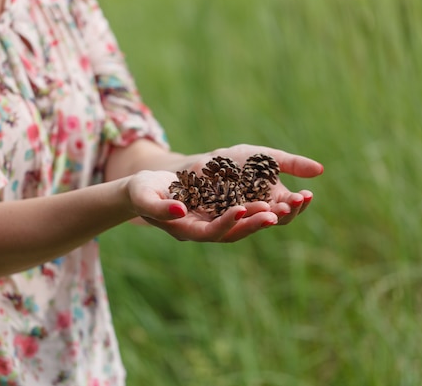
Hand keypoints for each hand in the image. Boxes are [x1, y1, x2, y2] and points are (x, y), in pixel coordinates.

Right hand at [125, 170, 279, 242]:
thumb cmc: (140, 192)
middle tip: (274, 214)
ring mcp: (211, 219)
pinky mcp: (217, 208)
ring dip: (260, 216)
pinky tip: (273, 195)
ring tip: (281, 207)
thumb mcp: (144, 197)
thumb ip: (159, 207)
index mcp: (185, 229)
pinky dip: (256, 205)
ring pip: (240, 223)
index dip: (226, 223)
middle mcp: (202, 229)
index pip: (209, 232)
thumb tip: (180, 210)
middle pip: (232, 233)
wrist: (144, 188)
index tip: (241, 209)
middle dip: (253, 224)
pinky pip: (240, 209)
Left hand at [194, 144, 323, 225]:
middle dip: (280, 214)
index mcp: (265, 204)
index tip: (305, 194)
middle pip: (268, 221)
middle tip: (288, 204)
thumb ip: (288, 163)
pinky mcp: (200, 226)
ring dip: (257, 221)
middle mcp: (248, 218)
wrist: (192, 167)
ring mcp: (225, 224)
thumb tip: (320, 170)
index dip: (297, 204)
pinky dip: (227, 221)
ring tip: (268, 212)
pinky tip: (238, 210)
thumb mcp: (261, 157)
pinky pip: (214, 228)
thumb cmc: (229, 163)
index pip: (286, 210)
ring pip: (244, 229)